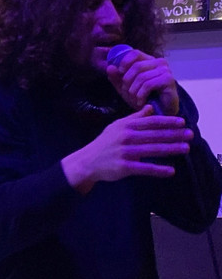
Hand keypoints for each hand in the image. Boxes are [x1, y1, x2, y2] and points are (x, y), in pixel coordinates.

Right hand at [62, 105, 192, 192]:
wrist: (88, 161)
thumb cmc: (104, 143)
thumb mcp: (116, 126)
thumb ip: (134, 118)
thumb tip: (150, 108)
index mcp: (125, 126)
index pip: (150, 122)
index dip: (167, 122)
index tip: (181, 122)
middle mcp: (126, 137)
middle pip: (154, 135)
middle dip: (174, 135)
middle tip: (190, 135)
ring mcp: (125, 152)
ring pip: (152, 150)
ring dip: (171, 149)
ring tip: (186, 148)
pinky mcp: (124, 167)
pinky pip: (145, 168)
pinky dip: (158, 170)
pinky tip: (171, 171)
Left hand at [106, 48, 178, 115]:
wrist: (160, 113)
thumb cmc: (144, 99)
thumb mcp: (126, 88)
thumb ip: (117, 78)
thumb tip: (109, 67)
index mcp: (149, 60)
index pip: (134, 53)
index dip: (124, 62)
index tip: (120, 73)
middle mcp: (159, 62)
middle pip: (136, 66)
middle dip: (127, 82)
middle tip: (127, 94)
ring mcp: (165, 70)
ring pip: (141, 77)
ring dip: (134, 91)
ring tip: (134, 100)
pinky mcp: (169, 80)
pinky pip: (148, 85)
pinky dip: (141, 95)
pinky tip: (140, 102)